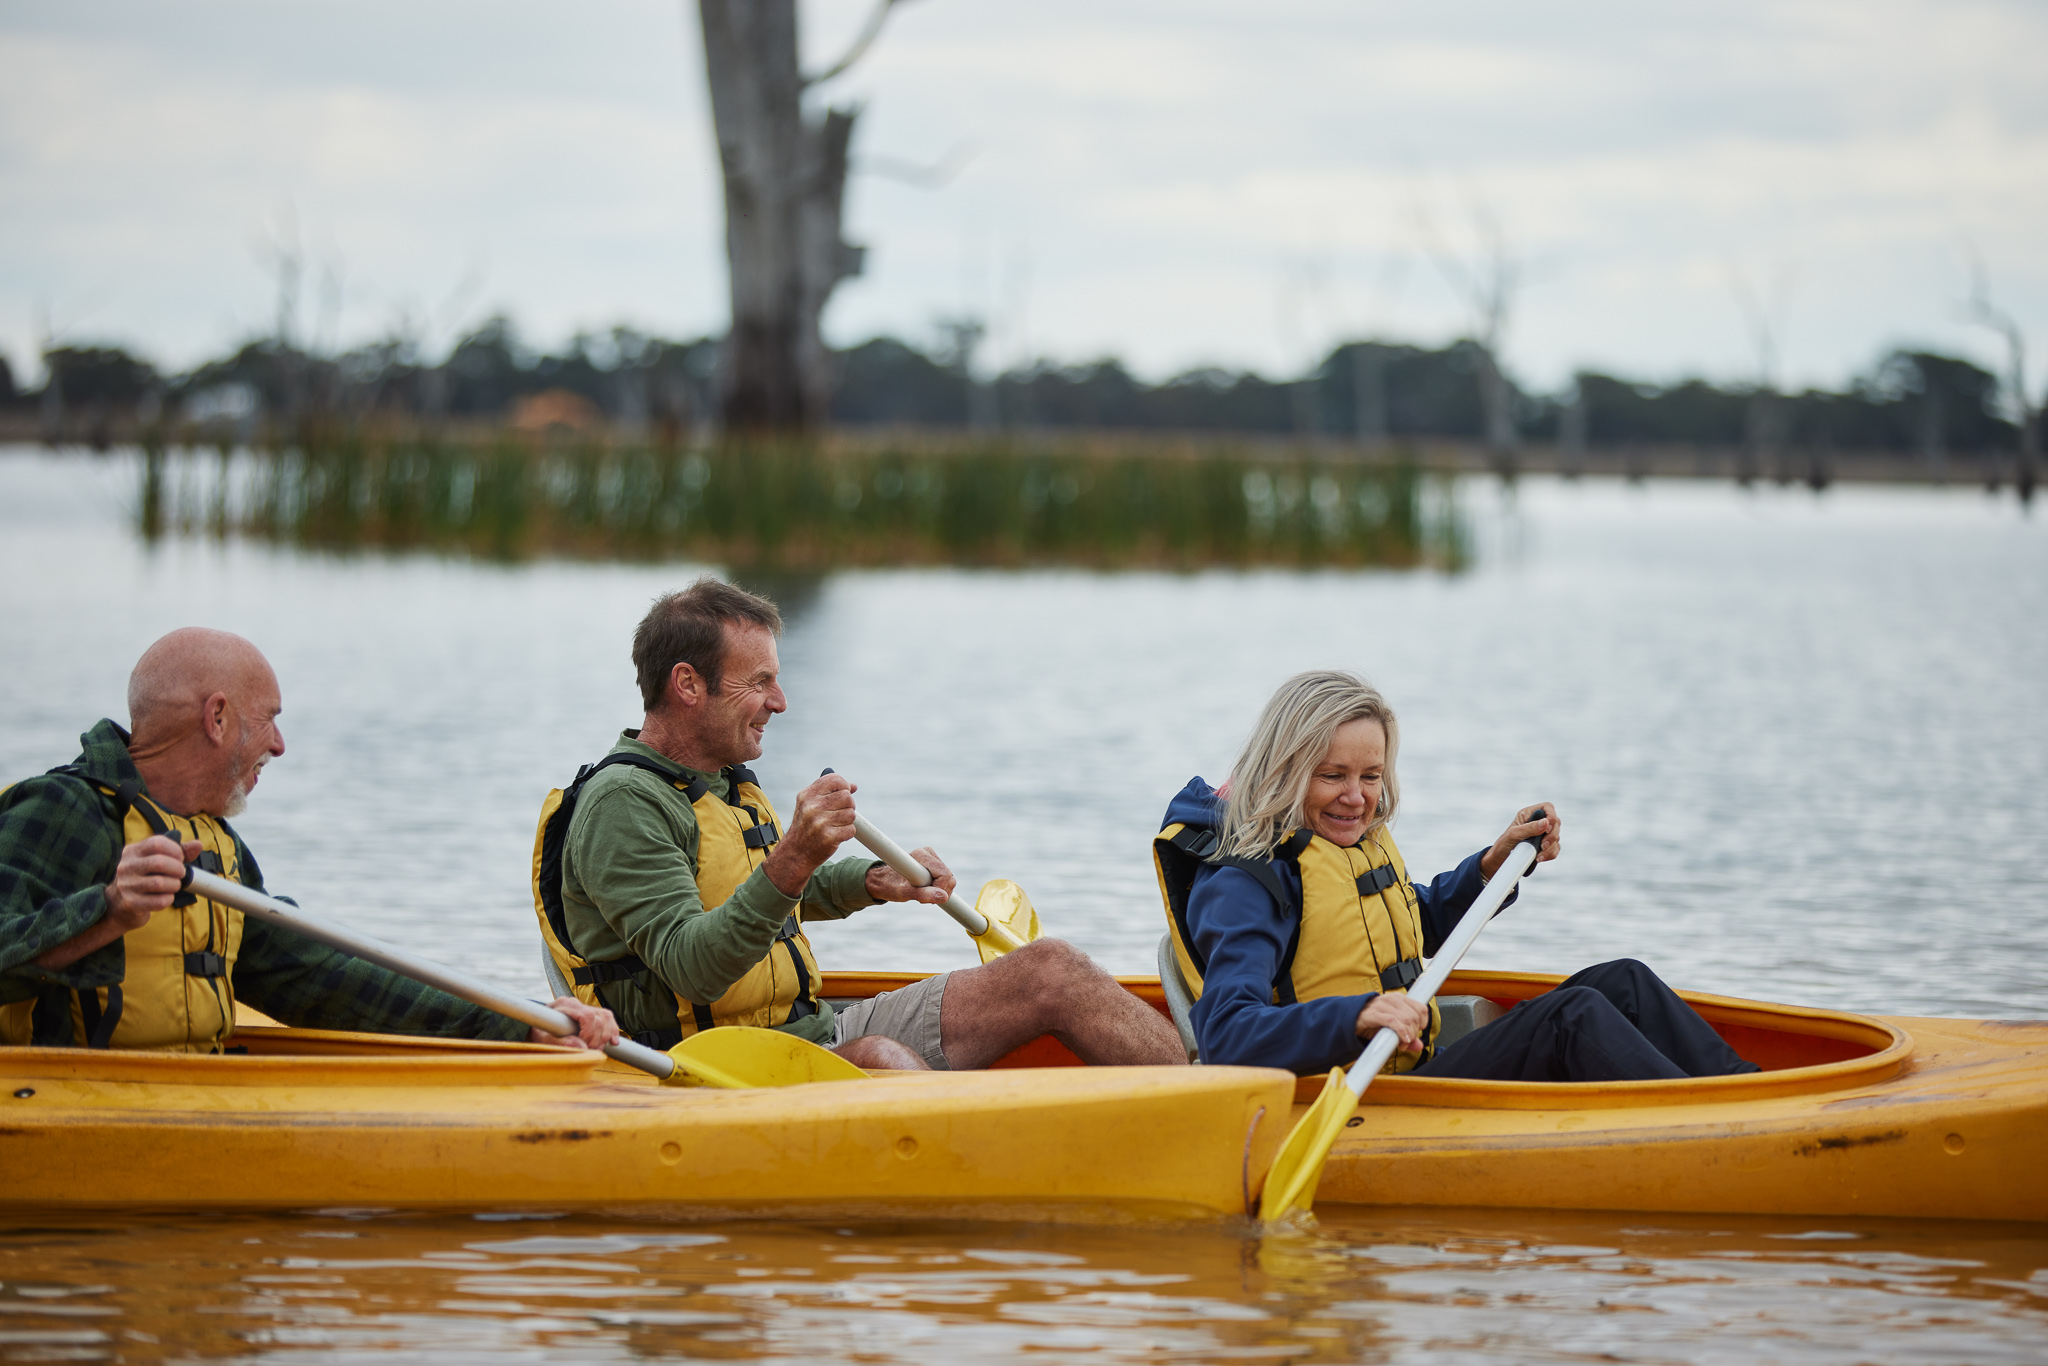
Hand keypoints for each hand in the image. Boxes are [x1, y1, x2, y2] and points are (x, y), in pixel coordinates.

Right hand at [104, 836, 201, 931]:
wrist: (119, 903)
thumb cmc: (144, 877)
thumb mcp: (157, 859)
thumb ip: (179, 851)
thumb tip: (197, 844)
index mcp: (132, 851)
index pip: (156, 843)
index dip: (175, 850)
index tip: (180, 858)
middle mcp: (126, 866)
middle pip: (159, 862)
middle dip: (177, 869)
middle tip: (180, 873)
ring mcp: (126, 885)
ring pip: (159, 883)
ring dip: (174, 885)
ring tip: (174, 885)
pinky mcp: (130, 903)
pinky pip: (158, 901)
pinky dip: (168, 899)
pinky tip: (167, 896)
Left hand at [528, 997, 619, 1049]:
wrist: (538, 1030)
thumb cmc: (540, 1034)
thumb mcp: (545, 1039)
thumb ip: (561, 1043)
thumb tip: (582, 1048)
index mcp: (565, 1005)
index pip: (586, 1015)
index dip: (589, 1033)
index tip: (583, 1046)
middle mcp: (576, 1003)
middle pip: (598, 1018)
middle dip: (597, 1039)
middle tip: (590, 1052)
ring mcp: (585, 1006)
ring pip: (606, 1017)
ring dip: (605, 1037)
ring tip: (596, 1050)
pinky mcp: (591, 1012)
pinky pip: (608, 1018)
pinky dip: (612, 1030)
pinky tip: (613, 1042)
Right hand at [762, 772, 857, 896]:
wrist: (796, 853)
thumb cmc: (806, 827)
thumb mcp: (809, 804)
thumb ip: (828, 792)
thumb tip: (853, 786)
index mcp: (808, 795)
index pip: (835, 780)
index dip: (844, 786)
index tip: (843, 793)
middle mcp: (812, 807)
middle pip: (847, 797)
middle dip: (847, 806)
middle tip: (838, 813)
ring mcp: (820, 823)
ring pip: (851, 814)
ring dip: (847, 821)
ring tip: (834, 825)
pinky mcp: (829, 837)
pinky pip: (851, 829)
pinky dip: (847, 833)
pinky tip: (835, 835)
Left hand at [864, 846, 956, 904]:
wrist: (884, 881)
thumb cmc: (890, 886)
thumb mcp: (905, 893)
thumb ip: (924, 894)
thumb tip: (943, 897)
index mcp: (921, 855)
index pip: (944, 874)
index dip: (939, 888)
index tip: (925, 896)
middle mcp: (928, 853)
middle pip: (949, 877)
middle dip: (939, 891)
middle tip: (921, 897)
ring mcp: (932, 858)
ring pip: (949, 880)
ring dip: (938, 891)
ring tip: (920, 893)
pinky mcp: (934, 864)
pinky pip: (946, 880)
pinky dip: (938, 889)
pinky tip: (924, 890)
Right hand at [1356, 992, 1429, 1053]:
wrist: (1349, 1020)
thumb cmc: (1371, 1022)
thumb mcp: (1392, 1029)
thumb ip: (1407, 1037)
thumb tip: (1420, 1046)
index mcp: (1399, 999)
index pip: (1421, 1008)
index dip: (1423, 1023)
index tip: (1417, 1032)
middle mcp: (1392, 999)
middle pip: (1414, 1017)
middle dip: (1413, 1033)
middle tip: (1406, 1043)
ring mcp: (1382, 1005)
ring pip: (1406, 1019)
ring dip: (1407, 1035)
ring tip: (1401, 1044)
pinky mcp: (1373, 1014)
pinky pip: (1392, 1021)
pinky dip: (1400, 1032)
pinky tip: (1401, 1040)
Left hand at [1479, 803, 1560, 879]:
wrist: (1500, 860)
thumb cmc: (1503, 844)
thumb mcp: (1513, 834)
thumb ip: (1529, 828)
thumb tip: (1546, 822)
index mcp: (1529, 814)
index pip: (1548, 807)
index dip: (1551, 816)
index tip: (1547, 828)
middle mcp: (1537, 822)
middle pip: (1556, 823)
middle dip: (1551, 836)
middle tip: (1542, 846)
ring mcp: (1542, 834)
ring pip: (1556, 837)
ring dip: (1550, 848)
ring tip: (1538, 856)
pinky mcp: (1545, 846)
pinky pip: (1555, 848)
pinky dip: (1550, 854)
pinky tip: (1539, 858)